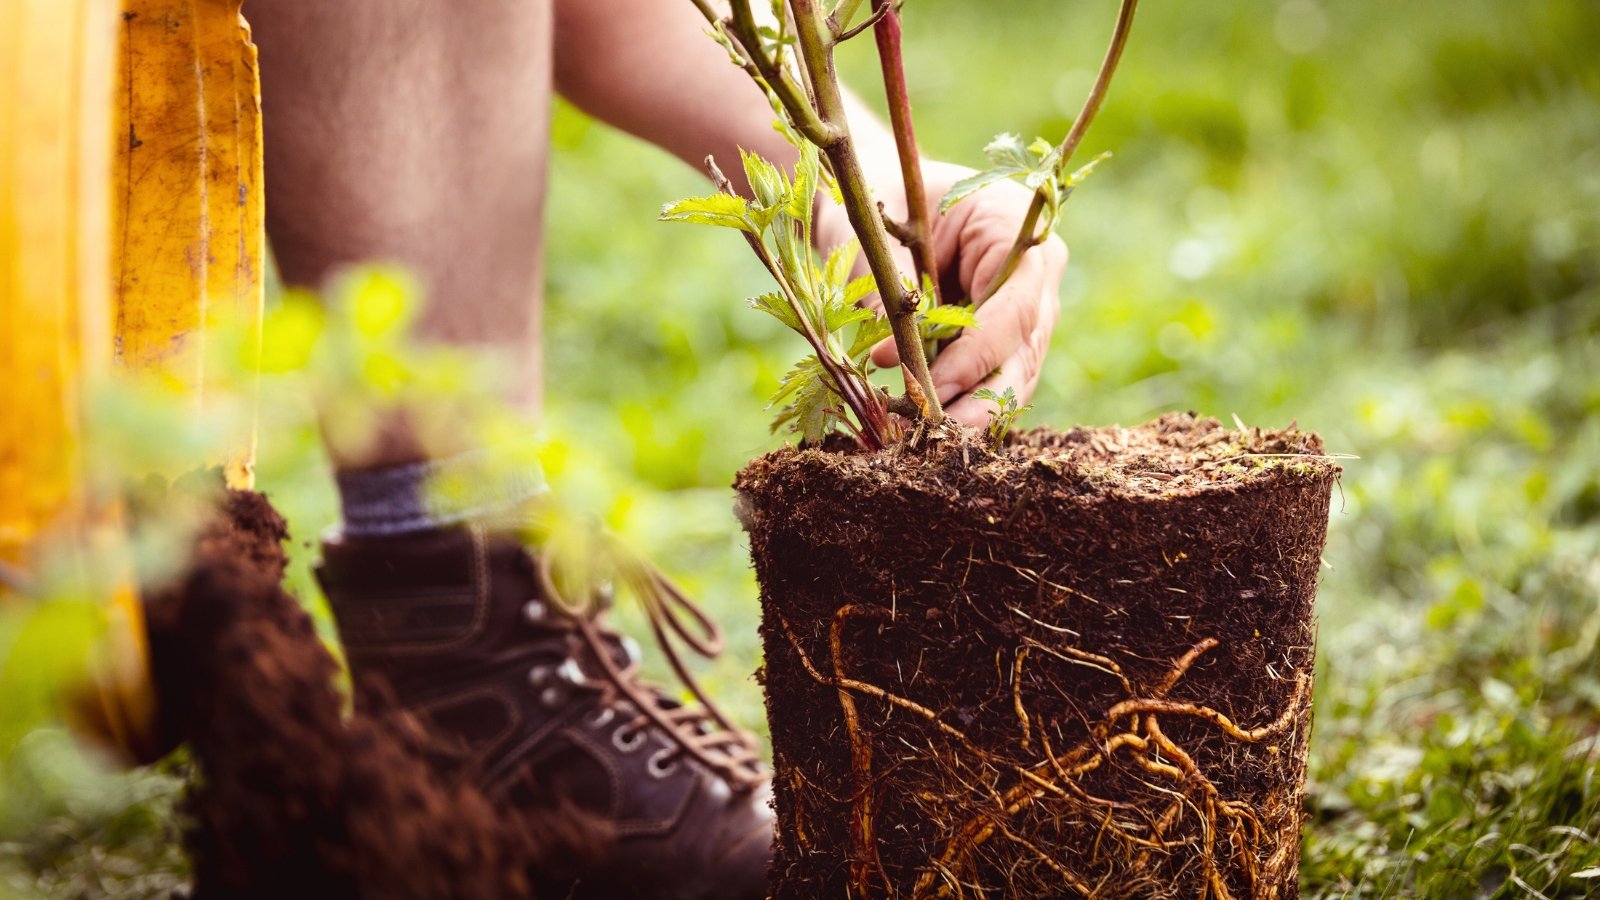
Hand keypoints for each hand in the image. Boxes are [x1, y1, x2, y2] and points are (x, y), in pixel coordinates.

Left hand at [821, 161, 1066, 428]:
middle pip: (1024, 350)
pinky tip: (925, 425)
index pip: (1013, 307)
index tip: (928, 389)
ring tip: (923, 435)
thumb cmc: (882, 198)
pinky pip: (994, 377)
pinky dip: (962, 402)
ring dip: (970, 409)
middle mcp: (1036, 270)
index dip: (975, 356)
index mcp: (1014, 226)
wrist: (884, 199)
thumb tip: (893, 356)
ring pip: (1014, 374)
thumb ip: (893, 289)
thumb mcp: (879, 234)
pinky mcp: (1008, 336)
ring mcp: (1028, 307)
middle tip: (936, 434)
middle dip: (981, 399)